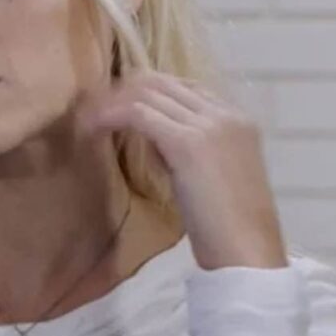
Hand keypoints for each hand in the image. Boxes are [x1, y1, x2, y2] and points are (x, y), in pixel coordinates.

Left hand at [79, 70, 288, 270]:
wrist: (247, 252)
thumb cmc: (228, 227)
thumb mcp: (211, 176)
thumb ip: (188, 149)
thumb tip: (152, 137)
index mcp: (238, 121)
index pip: (185, 88)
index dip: (147, 92)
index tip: (118, 106)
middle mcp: (225, 114)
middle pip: (163, 83)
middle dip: (123, 91)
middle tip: (94, 109)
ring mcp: (209, 125)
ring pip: (148, 92)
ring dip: (111, 101)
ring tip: (87, 118)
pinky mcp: (187, 143)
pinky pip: (138, 113)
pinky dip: (110, 115)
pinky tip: (91, 127)